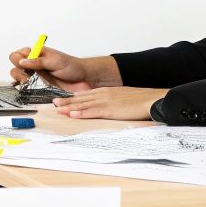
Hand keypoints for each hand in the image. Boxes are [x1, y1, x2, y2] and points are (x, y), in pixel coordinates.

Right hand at [7, 46, 116, 92]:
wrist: (83, 79)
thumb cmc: (72, 67)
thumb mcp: (55, 61)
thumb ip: (38, 62)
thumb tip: (22, 62)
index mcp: (37, 53)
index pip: (18, 53)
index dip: (19, 59)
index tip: (25, 66)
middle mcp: (34, 62)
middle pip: (14, 63)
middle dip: (18, 70)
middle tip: (28, 76)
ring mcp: (35, 73)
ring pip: (17, 74)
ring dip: (19, 78)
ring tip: (28, 82)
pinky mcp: (38, 84)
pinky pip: (24, 84)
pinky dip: (21, 85)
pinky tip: (24, 87)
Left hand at [50, 87, 167, 120]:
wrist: (152, 99)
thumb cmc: (140, 100)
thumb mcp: (123, 98)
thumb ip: (112, 102)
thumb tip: (108, 107)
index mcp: (106, 92)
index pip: (86, 95)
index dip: (73, 98)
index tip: (62, 100)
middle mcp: (103, 94)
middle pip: (81, 99)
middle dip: (67, 102)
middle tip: (54, 104)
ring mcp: (106, 101)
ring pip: (83, 105)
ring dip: (69, 107)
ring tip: (58, 110)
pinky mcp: (110, 109)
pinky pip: (93, 111)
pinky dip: (82, 113)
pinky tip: (73, 114)